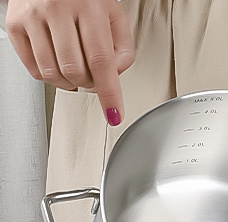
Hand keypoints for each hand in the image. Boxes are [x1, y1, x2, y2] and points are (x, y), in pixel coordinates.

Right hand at [5, 0, 134, 124]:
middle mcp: (57, 8)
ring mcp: (32, 16)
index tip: (114, 113)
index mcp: (88, 5)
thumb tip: (115, 76)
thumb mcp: (114, 14)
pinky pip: (34, 69)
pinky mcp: (14, 24)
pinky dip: (51, 77)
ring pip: (53, 74)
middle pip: (76, 71)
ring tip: (77, 70)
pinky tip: (59, 65)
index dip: (109, 92)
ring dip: (70, 83)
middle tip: (95, 76)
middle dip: (90, 84)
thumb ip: (123, 47)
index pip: (101, 60)